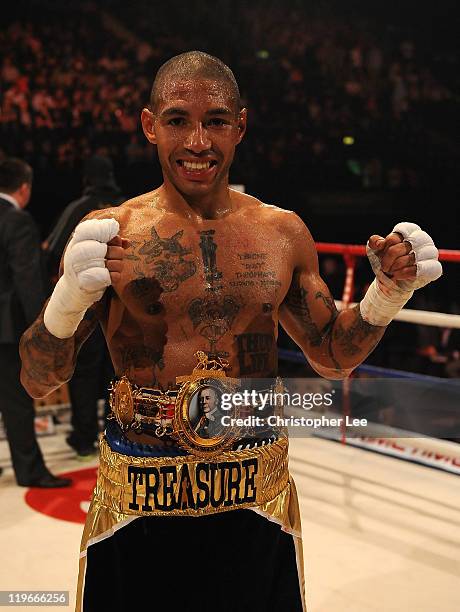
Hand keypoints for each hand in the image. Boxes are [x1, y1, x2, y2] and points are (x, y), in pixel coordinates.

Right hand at [44, 218, 124, 338]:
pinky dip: (115, 277)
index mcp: (76, 242)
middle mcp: (74, 254)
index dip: (106, 230)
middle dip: (117, 252)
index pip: (91, 229)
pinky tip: (112, 277)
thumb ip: (111, 244)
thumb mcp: (97, 252)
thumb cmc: (88, 268)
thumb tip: (126, 241)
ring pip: (109, 262)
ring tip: (113, 268)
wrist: (72, 293)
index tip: (115, 238)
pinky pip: (109, 277)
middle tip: (117, 257)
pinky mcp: (85, 284)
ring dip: (117, 266)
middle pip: (105, 247)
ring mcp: (78, 269)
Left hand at [367, 222, 441, 290]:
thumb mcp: (375, 251)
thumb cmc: (385, 262)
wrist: (389, 282)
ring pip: (416, 255)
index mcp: (410, 232)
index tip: (381, 250)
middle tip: (384, 265)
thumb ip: (374, 242)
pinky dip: (406, 272)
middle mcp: (423, 240)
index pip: (404, 229)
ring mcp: (430, 254)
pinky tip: (397, 275)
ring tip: (390, 271)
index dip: (390, 240)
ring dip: (398, 264)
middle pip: (410, 241)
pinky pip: (423, 268)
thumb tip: (380, 243)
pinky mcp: (434, 269)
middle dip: (392, 254)